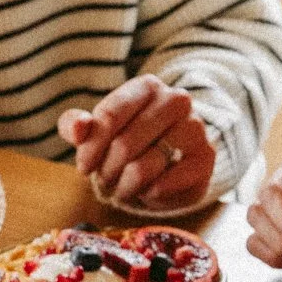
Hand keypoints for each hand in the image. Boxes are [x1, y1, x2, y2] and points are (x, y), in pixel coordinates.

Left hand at [60, 76, 214, 211]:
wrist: (171, 163)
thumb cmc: (128, 142)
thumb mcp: (96, 131)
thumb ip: (76, 124)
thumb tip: (77, 128)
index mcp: (147, 86)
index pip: (109, 116)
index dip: (90, 148)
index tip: (84, 168)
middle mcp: (176, 100)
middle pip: (124, 145)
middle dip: (107, 171)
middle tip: (104, 182)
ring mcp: (195, 127)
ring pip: (144, 167)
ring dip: (125, 186)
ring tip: (122, 188)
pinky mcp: (205, 158)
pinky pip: (165, 184)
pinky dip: (148, 195)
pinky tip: (147, 191)